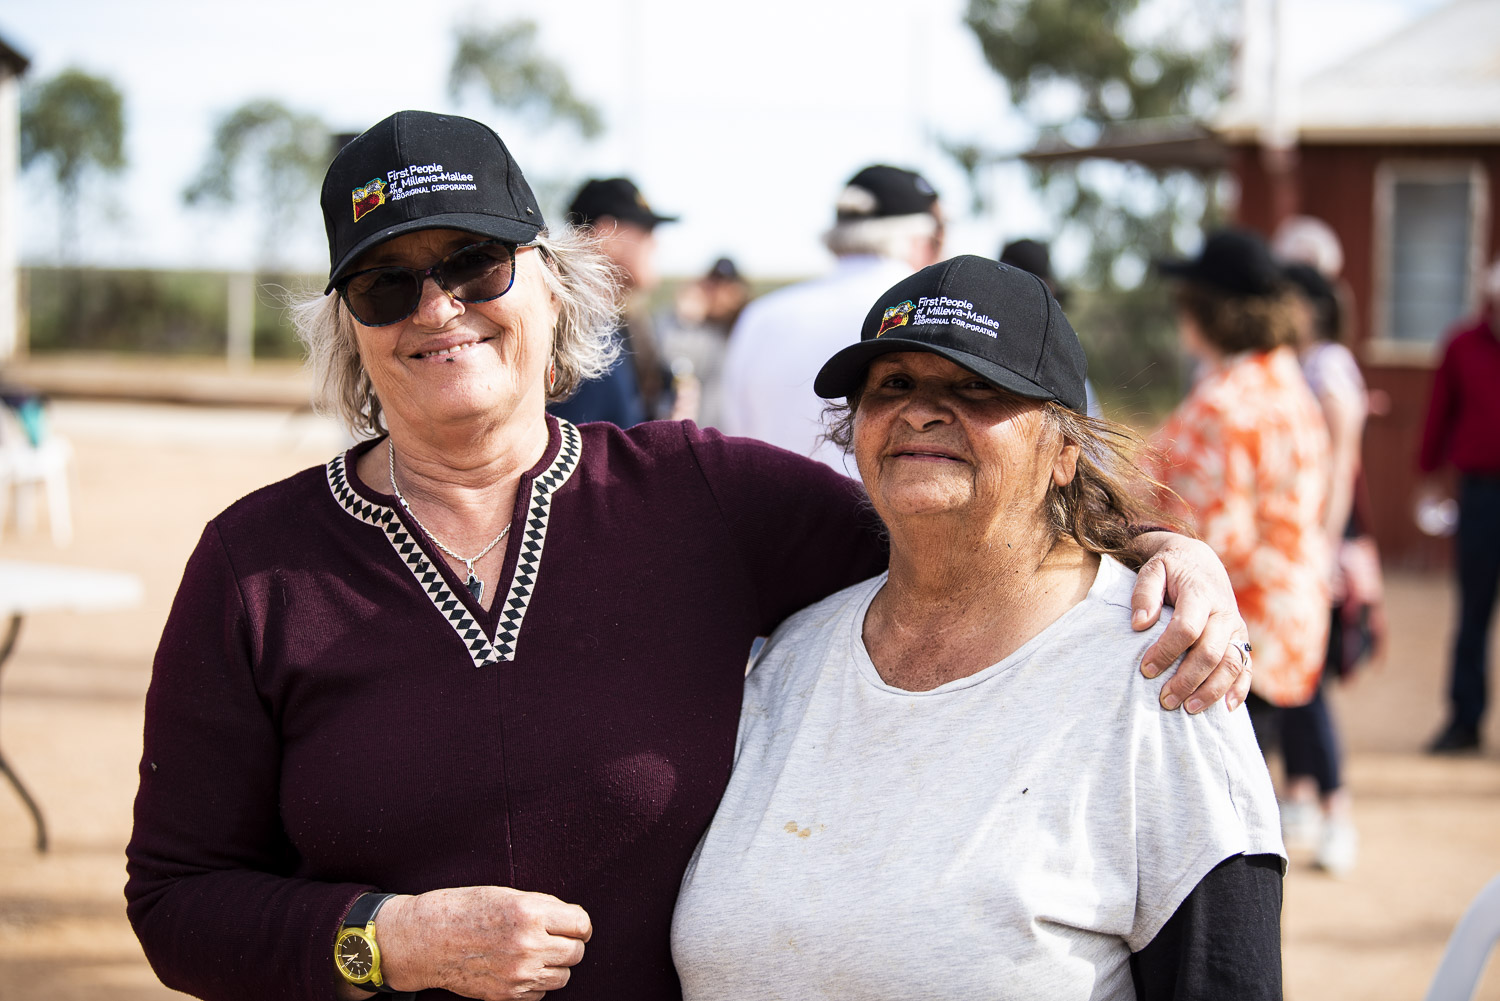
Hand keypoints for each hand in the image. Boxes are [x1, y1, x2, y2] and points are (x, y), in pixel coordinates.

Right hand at [376, 886, 590, 999]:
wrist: (427, 940)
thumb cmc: (464, 910)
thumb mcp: (507, 895)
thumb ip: (543, 908)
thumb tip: (572, 922)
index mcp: (530, 913)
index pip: (581, 924)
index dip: (579, 924)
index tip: (573, 924)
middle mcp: (528, 944)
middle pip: (576, 952)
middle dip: (569, 944)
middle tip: (554, 937)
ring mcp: (518, 973)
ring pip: (563, 976)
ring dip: (556, 965)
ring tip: (536, 952)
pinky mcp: (507, 994)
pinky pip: (541, 993)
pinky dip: (537, 982)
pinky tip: (520, 967)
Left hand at [1128, 532, 1252, 713]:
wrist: (1200, 562)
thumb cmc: (1170, 569)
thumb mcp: (1153, 570)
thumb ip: (1144, 594)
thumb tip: (1139, 624)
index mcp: (1200, 594)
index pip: (1187, 628)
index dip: (1166, 652)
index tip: (1146, 670)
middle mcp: (1223, 613)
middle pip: (1210, 653)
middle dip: (1187, 680)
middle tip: (1164, 700)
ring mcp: (1236, 629)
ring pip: (1231, 665)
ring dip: (1211, 691)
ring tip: (1188, 710)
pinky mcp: (1242, 640)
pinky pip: (1246, 668)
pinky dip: (1239, 690)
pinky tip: (1225, 709)